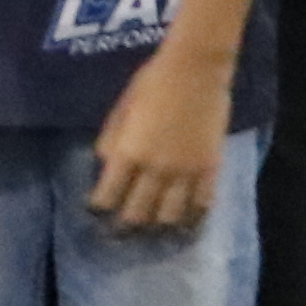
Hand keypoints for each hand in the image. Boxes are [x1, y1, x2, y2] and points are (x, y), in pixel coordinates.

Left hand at [89, 57, 231, 230]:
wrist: (196, 69)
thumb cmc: (151, 82)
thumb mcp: (120, 110)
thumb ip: (111, 142)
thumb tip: (106, 167)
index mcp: (127, 153)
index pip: (107, 196)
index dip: (98, 210)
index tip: (95, 214)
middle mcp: (155, 169)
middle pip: (137, 214)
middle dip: (124, 228)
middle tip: (117, 235)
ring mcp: (185, 172)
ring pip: (169, 217)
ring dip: (157, 229)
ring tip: (150, 235)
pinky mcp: (211, 168)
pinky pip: (202, 205)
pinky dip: (192, 221)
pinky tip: (185, 229)